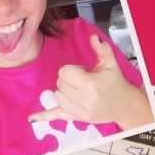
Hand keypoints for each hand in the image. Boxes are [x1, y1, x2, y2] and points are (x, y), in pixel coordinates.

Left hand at [29, 35, 150, 128]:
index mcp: (90, 85)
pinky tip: (31, 118)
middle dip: (69, 79)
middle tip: (84, 81)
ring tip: (79, 91)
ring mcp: (78, 111)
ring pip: (56, 95)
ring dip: (64, 90)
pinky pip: (55, 116)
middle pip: (59, 83)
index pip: (65, 72)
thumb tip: (93, 37)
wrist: (122, 105)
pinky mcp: (75, 117)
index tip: (84, 72)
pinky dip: (42, 116)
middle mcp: (83, 99)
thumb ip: (101, 49)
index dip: (73, 69)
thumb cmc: (115, 82)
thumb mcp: (110, 63)